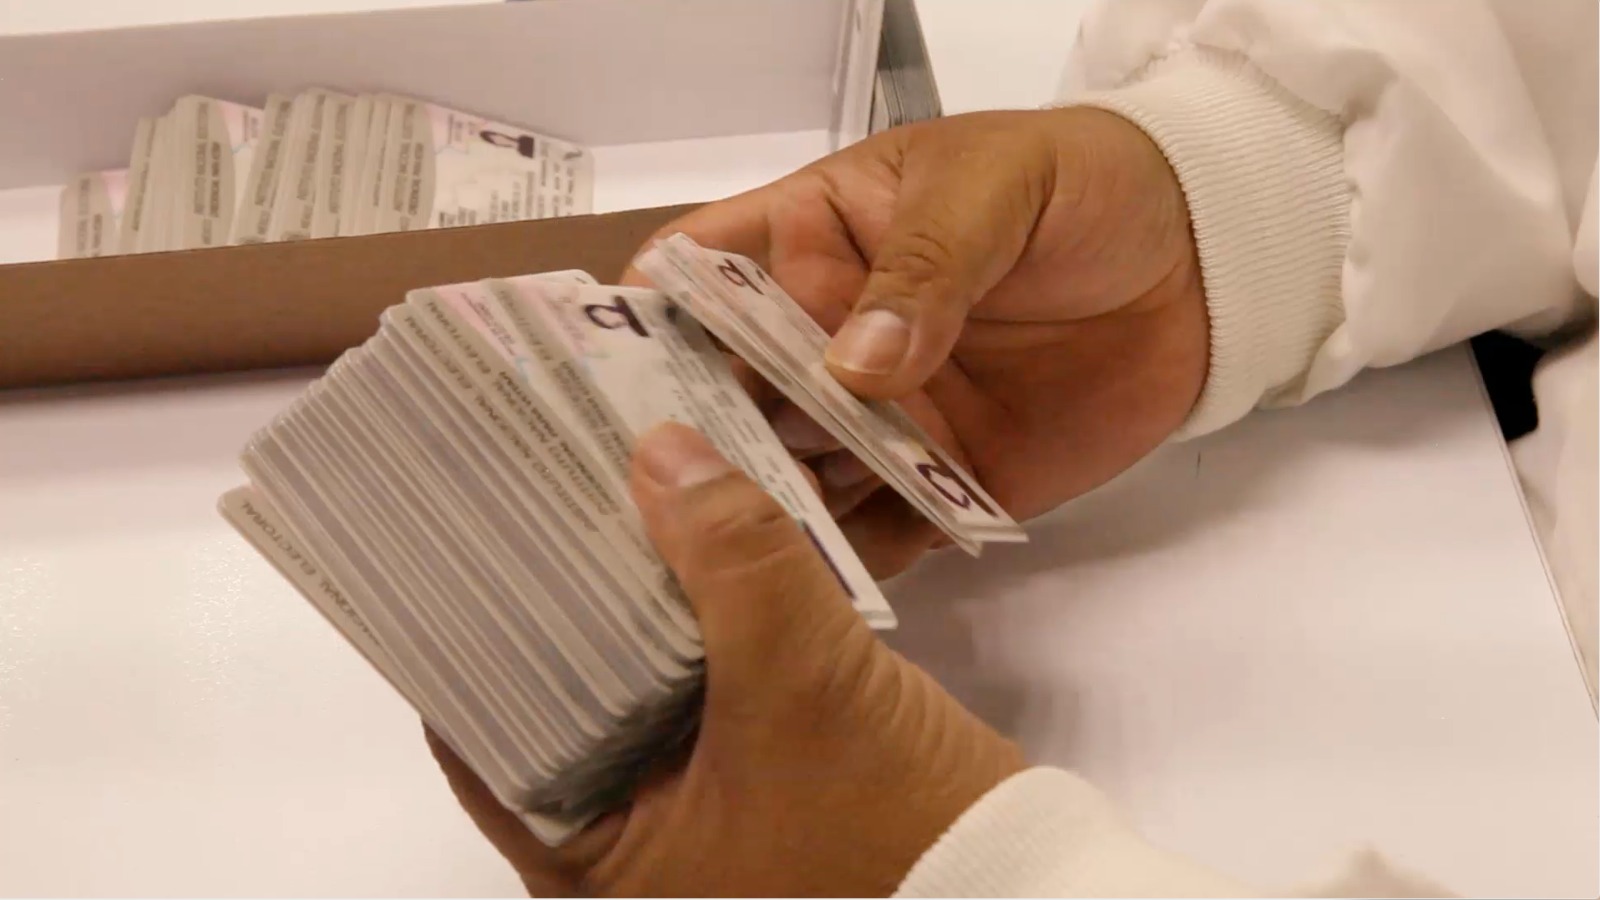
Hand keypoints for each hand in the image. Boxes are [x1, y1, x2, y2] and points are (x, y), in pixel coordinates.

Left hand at [430, 422, 1023, 895]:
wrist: (1019, 881)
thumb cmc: (894, 823)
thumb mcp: (803, 683)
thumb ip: (736, 561)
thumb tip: (664, 449)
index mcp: (591, 855)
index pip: (484, 726)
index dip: (479, 620)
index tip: (478, 525)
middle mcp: (626, 841)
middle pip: (562, 690)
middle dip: (567, 586)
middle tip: (550, 480)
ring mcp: (694, 810)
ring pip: (637, 679)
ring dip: (642, 590)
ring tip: (619, 486)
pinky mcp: (754, 778)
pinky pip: (700, 683)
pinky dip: (704, 616)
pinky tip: (703, 539)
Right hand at [624, 109, 1207, 576]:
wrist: (1202, 264)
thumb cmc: (1083, 185)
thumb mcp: (993, 189)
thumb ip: (926, 269)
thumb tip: (853, 367)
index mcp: (815, 238)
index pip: (701, 275)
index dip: (642, 322)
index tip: (600, 382)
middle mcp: (825, 337)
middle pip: (730, 396)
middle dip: (691, 445)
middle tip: (641, 507)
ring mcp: (880, 418)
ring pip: (792, 475)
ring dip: (758, 517)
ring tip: (705, 572)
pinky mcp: (941, 483)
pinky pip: (876, 531)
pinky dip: (842, 565)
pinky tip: (802, 602)